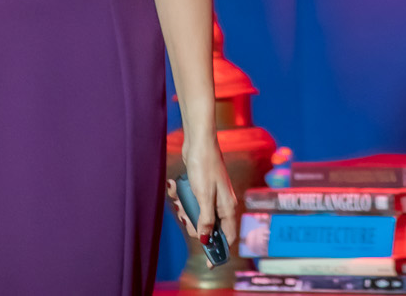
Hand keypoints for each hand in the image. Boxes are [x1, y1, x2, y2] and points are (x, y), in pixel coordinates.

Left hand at [167, 136, 237, 256]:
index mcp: (228, 207)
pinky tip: (176, 187)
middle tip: (185, 216)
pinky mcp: (202, 190)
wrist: (199, 142)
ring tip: (179, 199)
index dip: (219, 250)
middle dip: (195, 226)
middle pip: (210, 228)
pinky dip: (182, 198)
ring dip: (185, 210)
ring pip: (198, 215)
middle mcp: (222, 204)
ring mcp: (212, 196)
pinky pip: (191, 203)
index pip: (228, 236)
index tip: (209, 262)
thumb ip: (206, 219)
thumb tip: (205, 239)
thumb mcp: (204, 196)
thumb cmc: (205, 167)